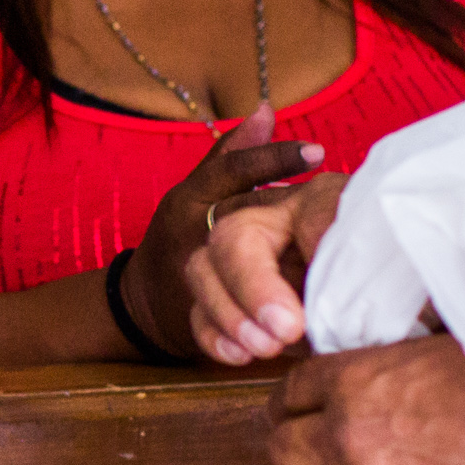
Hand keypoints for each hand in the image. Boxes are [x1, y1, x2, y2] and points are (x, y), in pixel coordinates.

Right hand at [127, 104, 324, 361]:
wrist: (147, 296)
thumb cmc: (188, 235)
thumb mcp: (205, 191)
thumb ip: (234, 157)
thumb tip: (266, 108)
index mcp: (198, 197)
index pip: (231, 169)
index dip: (270, 159)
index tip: (317, 152)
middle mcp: (189, 231)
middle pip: (223, 245)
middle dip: (257, 277)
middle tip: (297, 305)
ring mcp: (184, 274)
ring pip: (208, 289)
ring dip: (243, 314)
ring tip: (281, 338)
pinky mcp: (182, 314)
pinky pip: (199, 327)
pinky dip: (223, 342)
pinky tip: (249, 355)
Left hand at [268, 336, 464, 464]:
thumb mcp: (431, 349)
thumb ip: (386, 364)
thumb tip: (374, 369)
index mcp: (353, 380)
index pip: (291, 393)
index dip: (287, 406)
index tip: (290, 415)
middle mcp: (346, 434)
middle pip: (284, 450)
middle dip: (291, 455)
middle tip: (304, 459)